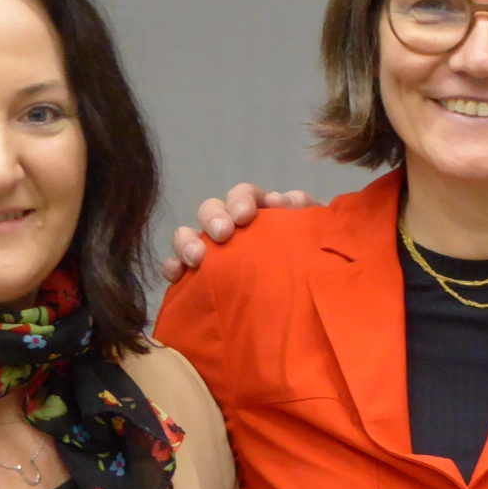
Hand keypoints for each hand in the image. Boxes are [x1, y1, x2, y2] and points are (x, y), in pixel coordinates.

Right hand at [161, 183, 316, 282]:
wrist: (310, 293)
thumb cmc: (311, 254)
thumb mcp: (315, 230)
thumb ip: (304, 211)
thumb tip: (286, 201)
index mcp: (258, 211)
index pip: (243, 195)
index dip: (241, 200)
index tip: (245, 216)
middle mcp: (230, 226)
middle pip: (211, 210)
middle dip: (214, 218)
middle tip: (223, 234)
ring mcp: (213, 250)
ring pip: (188, 235)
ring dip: (188, 241)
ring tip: (196, 258)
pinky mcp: (201, 276)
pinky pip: (178, 267)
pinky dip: (172, 267)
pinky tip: (175, 276)